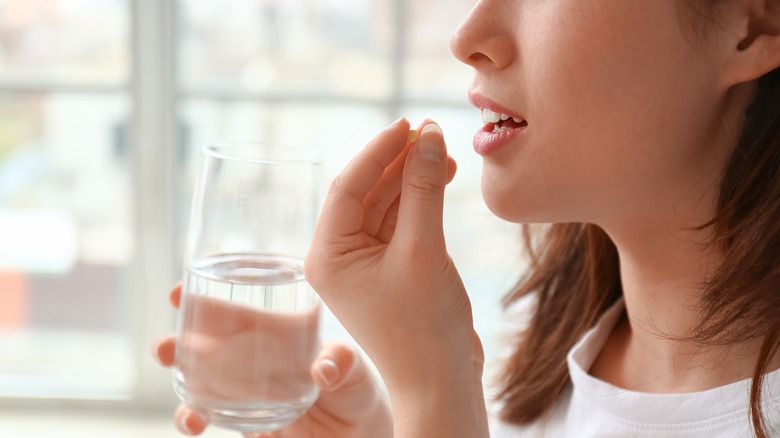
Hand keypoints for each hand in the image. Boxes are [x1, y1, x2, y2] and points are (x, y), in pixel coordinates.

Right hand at [153, 284, 391, 436]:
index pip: (241, 311)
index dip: (209, 299)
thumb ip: (343, 364)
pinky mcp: (246, 421)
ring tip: (168, 383)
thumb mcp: (356, 373)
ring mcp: (249, 390)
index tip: (180, 292)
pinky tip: (192, 419)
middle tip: (163, 347)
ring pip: (203, 379)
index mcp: (282, 335)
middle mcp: (259, 359)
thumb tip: (324, 370)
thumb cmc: (360, 395)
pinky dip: (194, 416)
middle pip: (211, 343)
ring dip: (180, 376)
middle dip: (181, 340)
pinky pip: (211, 416)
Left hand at [304, 119, 487, 434]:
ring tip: (446, 152)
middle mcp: (338, 256)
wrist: (442, 383)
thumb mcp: (423, 249)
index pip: (347, 186)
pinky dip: (421, 201)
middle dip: (399, 161)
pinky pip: (401, 223)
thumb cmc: (424, 327)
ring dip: (414, 178)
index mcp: (326, 255)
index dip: (378, 151)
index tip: (409, 123)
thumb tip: (429, 135)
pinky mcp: (390, 268)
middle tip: (432, 131)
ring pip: (387, 204)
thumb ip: (424, 189)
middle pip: (367, 191)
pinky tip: (443, 177)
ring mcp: (364, 263)